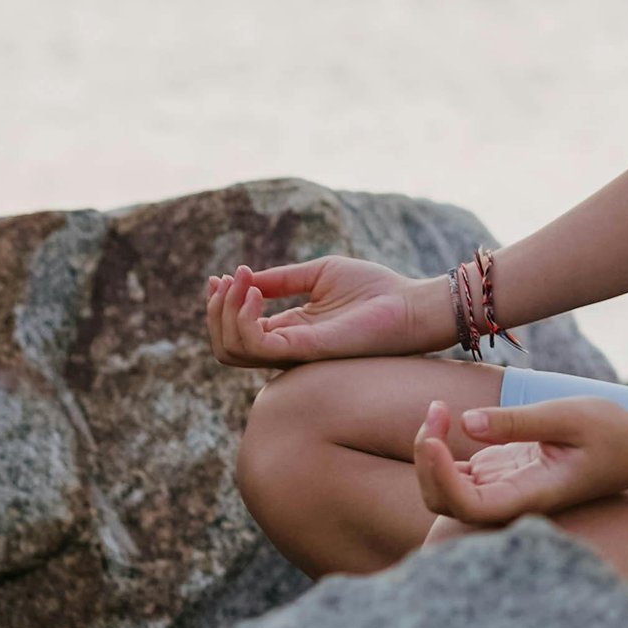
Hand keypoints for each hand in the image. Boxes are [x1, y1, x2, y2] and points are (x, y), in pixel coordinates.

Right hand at [202, 254, 452, 367]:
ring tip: (242, 283)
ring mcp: (293, 353)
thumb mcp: (318, 274)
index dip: (219, 305)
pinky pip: (257, 346)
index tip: (219, 277)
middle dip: (216, 311)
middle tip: (226, 280)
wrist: (410, 305)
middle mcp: (286, 348)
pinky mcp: (306, 351)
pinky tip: (255, 293)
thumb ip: (281, 280)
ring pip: (233, 350)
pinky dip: (244, 318)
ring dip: (226, 312)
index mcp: (289, 331)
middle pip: (226, 346)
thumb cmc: (373, 290)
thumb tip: (245, 279)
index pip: (237, 331)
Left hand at [413, 393, 627, 531]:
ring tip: (438, 409)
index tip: (435, 436)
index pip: (470, 507)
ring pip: (446, 491)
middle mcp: (512, 501)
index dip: (441, 478)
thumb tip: (466, 423)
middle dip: (428, 460)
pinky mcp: (502, 473)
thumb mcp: (568, 416)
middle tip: (437, 408)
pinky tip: (447, 417)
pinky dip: (442, 450)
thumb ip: (518, 422)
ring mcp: (504, 489)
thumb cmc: (611, 431)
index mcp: (531, 496)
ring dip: (431, 454)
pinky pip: (456, 475)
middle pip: (447, 503)